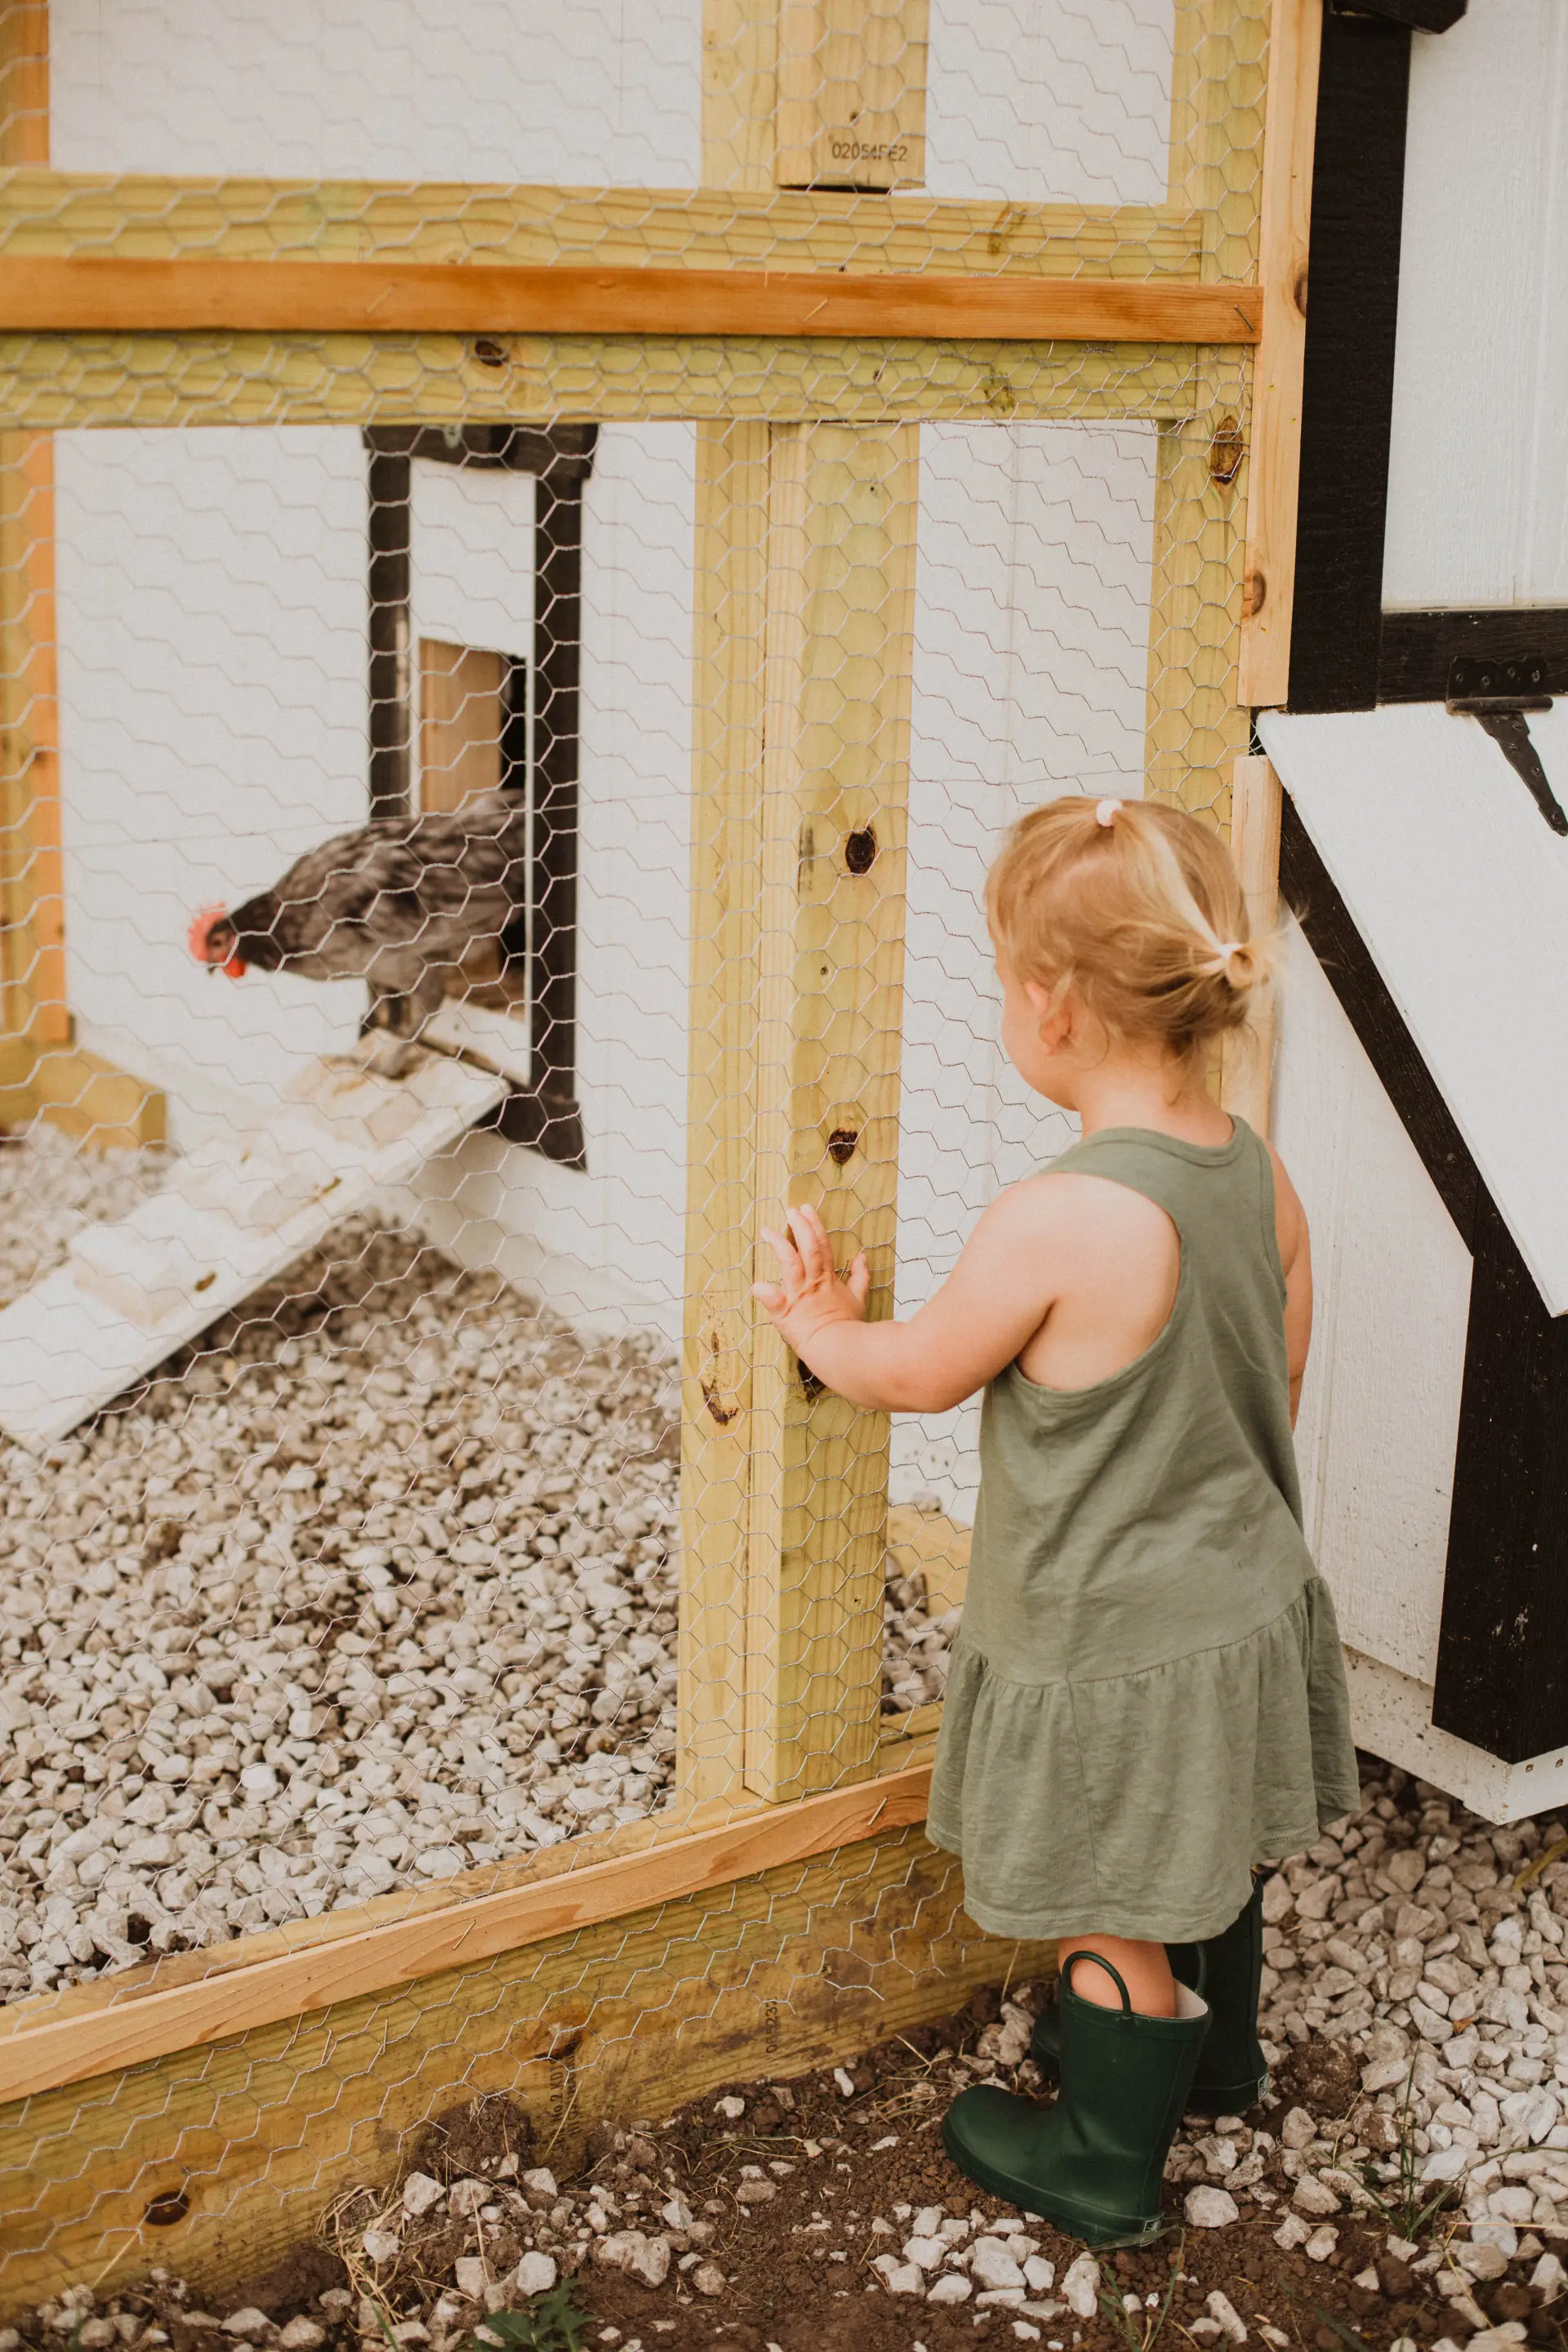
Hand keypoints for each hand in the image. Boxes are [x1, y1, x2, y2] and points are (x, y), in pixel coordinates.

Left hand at [752, 1203, 869, 1356]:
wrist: (842, 1349)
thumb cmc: (848, 1327)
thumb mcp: (858, 1299)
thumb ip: (860, 1277)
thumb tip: (862, 1257)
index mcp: (828, 1279)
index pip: (823, 1246)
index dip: (814, 1226)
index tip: (806, 1209)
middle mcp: (813, 1283)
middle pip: (809, 1249)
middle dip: (800, 1227)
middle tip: (791, 1210)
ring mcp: (799, 1296)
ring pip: (790, 1264)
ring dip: (779, 1245)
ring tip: (768, 1230)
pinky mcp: (787, 1314)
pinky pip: (774, 1302)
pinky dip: (765, 1294)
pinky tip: (756, 1285)